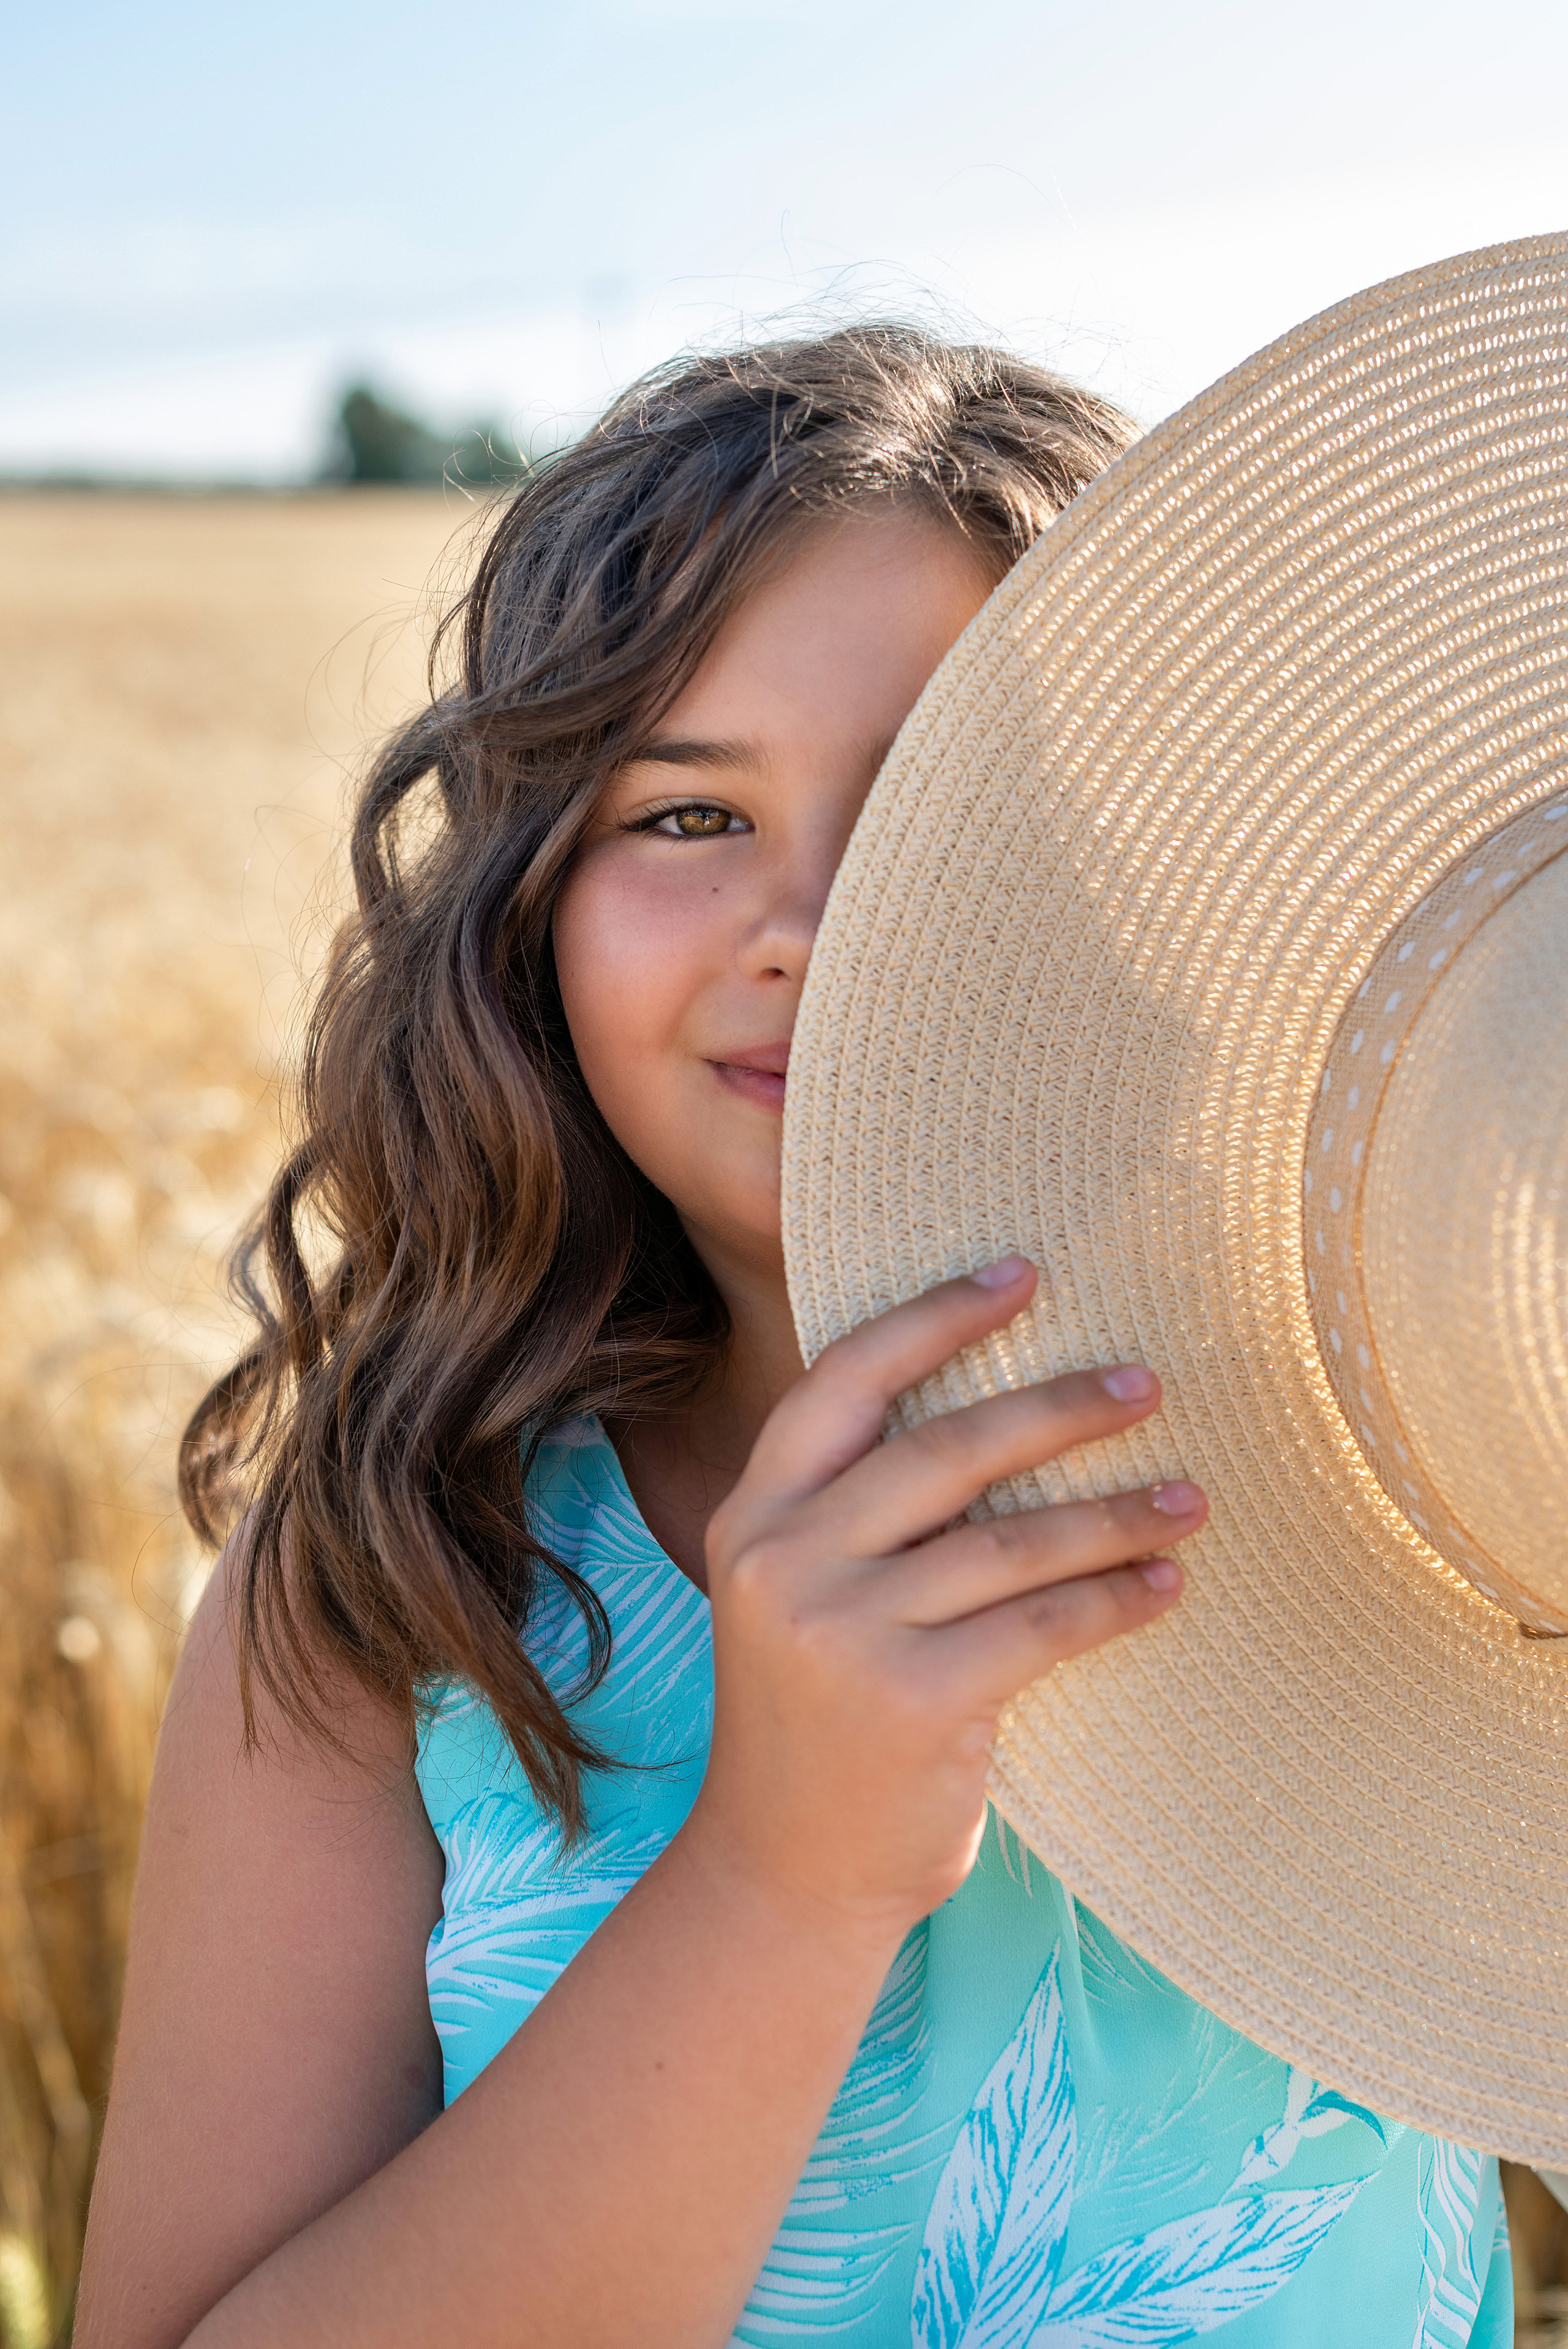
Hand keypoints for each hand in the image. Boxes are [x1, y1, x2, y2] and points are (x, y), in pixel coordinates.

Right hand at [687, 1257, 1203, 1945]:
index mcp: (753, 1514)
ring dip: (1116, 1511)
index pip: (845, 1380)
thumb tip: (999, 1414)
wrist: (785, 1870)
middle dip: (1058, 1406)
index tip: (1022, 1274)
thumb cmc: (817, 1718)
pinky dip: (1116, 1599)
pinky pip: (1042, 1625)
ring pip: (1012, 1540)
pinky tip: (1166, 1586)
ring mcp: (844, 1632)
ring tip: (1191, 1495)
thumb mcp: (798, 1595)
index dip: (935, 1316)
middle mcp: (786, 1560)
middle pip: (946, 1447)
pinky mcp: (914, 1701)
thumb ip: (856, 1511)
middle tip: (1144, 1381)